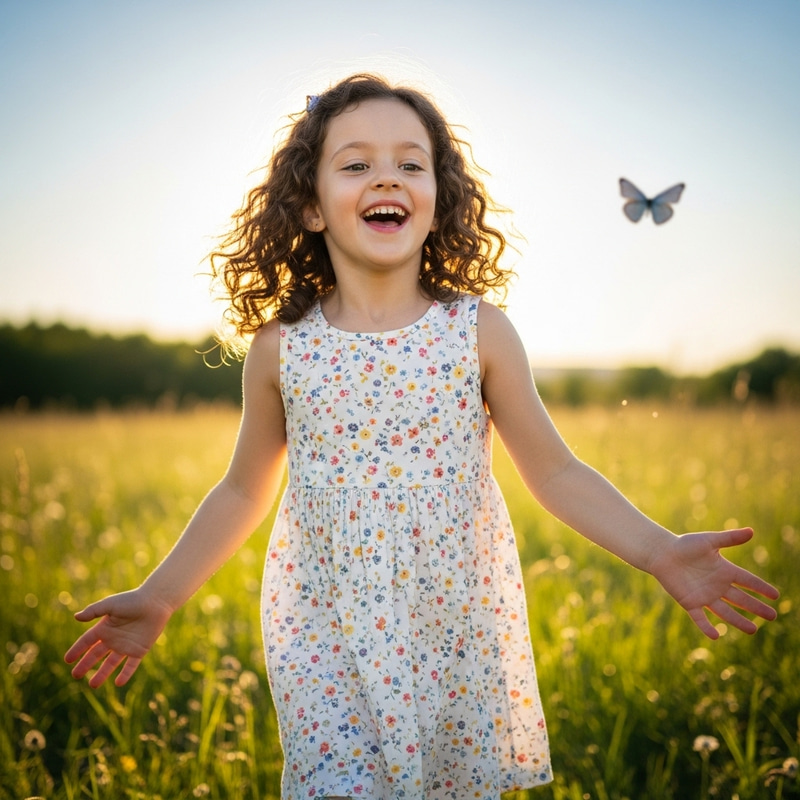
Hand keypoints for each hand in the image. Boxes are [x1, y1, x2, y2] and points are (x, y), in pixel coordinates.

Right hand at [64, 589, 172, 686]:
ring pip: (111, 663)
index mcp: (105, 627)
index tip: (67, 660)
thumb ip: (94, 611)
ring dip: (102, 674)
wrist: (156, 602)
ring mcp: (126, 645)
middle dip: (85, 665)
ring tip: (93, 685)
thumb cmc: (133, 600)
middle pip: (96, 655)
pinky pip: (131, 665)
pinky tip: (119, 683)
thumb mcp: (111, 604)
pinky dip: (125, 674)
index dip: (77, 650)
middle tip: (75, 675)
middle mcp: (114, 638)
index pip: (87, 641)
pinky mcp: (139, 650)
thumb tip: (76, 617)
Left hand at [648, 527, 779, 638]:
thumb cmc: (685, 545)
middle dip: (756, 608)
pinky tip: (715, 636)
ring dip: (738, 621)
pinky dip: (706, 627)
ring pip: (725, 612)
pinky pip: (700, 618)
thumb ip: (729, 538)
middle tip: (773, 616)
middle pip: (741, 599)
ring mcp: (705, 595)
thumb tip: (751, 531)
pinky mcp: (690, 602)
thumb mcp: (709, 541)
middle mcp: (717, 585)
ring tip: (753, 630)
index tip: (775, 595)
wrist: (662, 553)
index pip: (747, 581)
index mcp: (724, 570)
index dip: (761, 588)